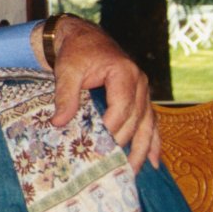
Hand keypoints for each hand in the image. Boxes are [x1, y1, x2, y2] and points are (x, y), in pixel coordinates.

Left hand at [39, 15, 160, 169]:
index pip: (122, 106)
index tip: (99, 145)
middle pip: (136, 119)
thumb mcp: (67, 70)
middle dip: (124, 143)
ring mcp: (143, 91)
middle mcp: (140, 82)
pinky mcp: (140, 98)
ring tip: (133, 173)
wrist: (84, 38)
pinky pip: (151, 123)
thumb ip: (65, 95)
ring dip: (142, 150)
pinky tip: (153, 162)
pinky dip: (153, 143)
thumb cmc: (76, 53)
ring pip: (148, 125)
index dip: (112, 127)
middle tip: (111, 167)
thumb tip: (59, 123)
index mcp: (124, 73)